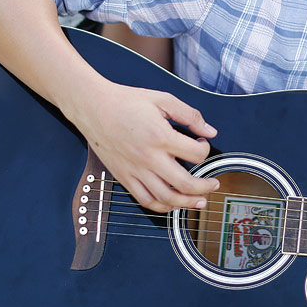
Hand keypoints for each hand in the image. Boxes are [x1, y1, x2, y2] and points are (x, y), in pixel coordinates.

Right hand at [70, 81, 219, 212]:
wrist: (93, 107)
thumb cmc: (125, 101)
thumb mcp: (162, 99)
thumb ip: (189, 114)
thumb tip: (210, 130)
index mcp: (161, 136)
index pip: (196, 153)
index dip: (205, 148)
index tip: (202, 143)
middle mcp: (149, 157)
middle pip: (185, 183)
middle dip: (205, 187)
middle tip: (213, 183)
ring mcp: (136, 170)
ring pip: (166, 198)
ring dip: (187, 203)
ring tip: (199, 201)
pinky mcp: (124, 177)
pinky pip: (145, 200)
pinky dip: (162, 207)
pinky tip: (172, 203)